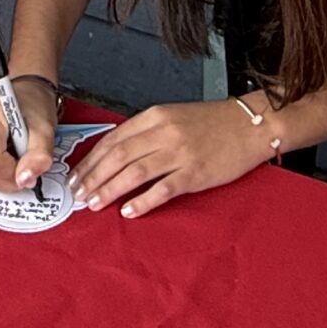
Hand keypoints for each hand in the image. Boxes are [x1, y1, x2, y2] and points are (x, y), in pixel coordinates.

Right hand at [0, 75, 59, 190]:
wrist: (27, 93)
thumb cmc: (35, 107)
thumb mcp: (45, 131)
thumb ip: (38, 157)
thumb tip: (24, 180)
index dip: (13, 175)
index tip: (28, 169)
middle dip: (9, 177)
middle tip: (25, 165)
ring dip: (2, 174)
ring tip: (15, 154)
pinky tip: (4, 155)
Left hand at [69, 98, 271, 218]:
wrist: (250, 125)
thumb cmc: (212, 123)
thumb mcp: (173, 117)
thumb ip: (146, 133)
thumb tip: (115, 155)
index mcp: (155, 117)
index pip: (113, 139)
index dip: (91, 159)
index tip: (76, 175)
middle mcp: (164, 132)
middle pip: (118, 156)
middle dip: (93, 177)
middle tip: (78, 194)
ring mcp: (180, 153)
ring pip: (135, 172)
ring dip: (110, 190)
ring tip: (94, 204)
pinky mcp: (195, 173)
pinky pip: (163, 189)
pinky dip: (143, 201)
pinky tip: (129, 211)